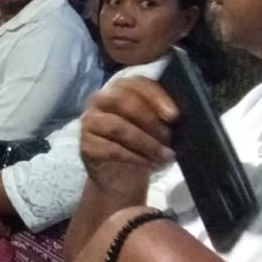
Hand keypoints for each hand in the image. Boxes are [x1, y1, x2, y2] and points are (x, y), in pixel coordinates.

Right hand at [79, 78, 177, 197]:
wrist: (119, 177)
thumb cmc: (141, 145)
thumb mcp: (154, 127)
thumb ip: (161, 115)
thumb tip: (176, 116)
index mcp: (119, 89)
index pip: (135, 83)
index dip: (155, 97)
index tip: (173, 116)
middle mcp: (99, 101)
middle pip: (121, 100)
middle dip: (149, 120)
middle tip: (168, 138)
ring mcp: (89, 123)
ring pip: (116, 127)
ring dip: (145, 142)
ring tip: (163, 155)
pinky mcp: (85, 146)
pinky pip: (110, 149)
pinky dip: (134, 157)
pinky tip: (149, 163)